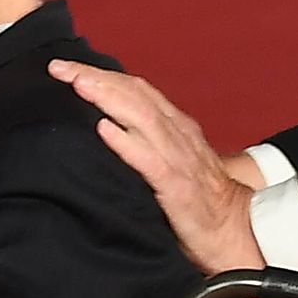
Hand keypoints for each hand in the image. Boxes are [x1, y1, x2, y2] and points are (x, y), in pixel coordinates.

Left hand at [51, 61, 263, 273]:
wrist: (236, 230)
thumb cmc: (201, 202)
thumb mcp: (175, 162)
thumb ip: (149, 144)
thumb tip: (106, 130)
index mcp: (176, 127)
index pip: (136, 90)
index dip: (103, 75)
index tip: (68, 67)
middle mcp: (177, 135)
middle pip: (134, 95)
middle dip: (96, 77)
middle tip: (60, 67)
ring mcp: (178, 158)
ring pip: (141, 117)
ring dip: (107, 97)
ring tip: (78, 84)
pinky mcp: (176, 185)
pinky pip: (148, 159)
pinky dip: (125, 141)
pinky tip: (104, 129)